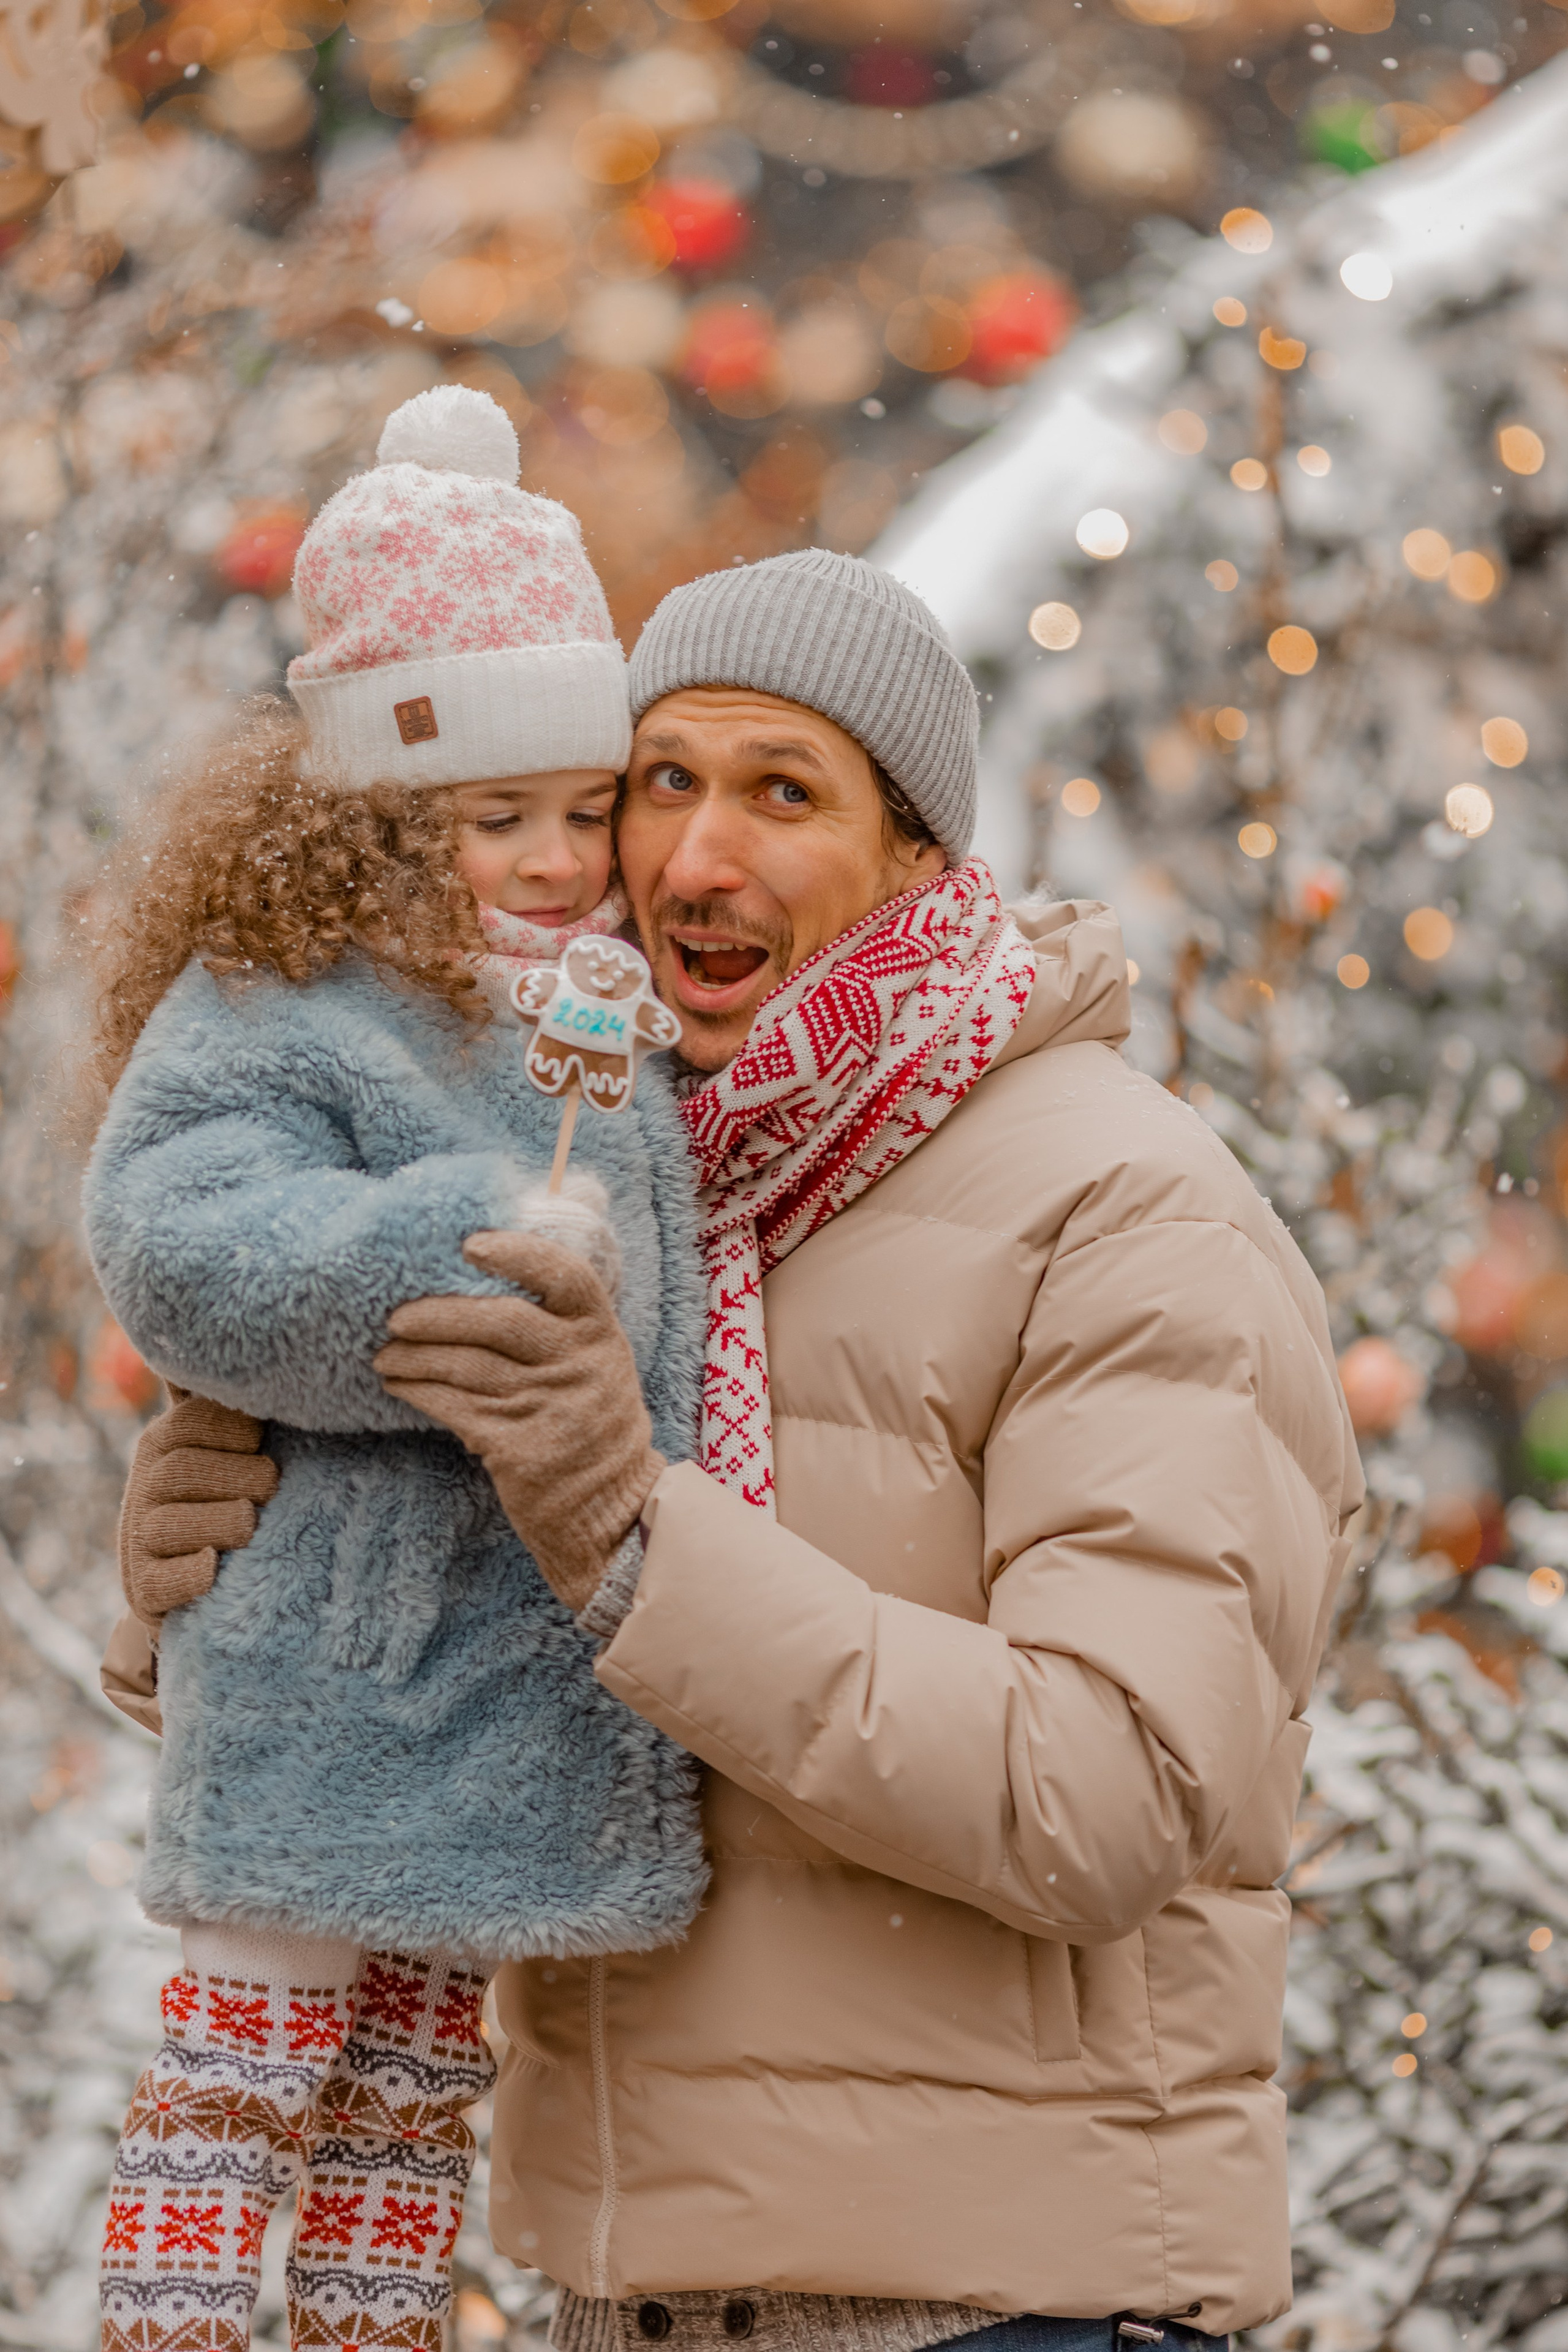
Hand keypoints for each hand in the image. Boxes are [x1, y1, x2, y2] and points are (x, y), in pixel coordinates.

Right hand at [119, 1389, 280, 1632]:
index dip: (232, 1428)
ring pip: (171, 1523)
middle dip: (236, 1475)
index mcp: (164, 1443)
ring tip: (249, 1523)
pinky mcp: (145, 1587)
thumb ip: (226, 1403)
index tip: (262, 1437)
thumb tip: (240, 1347)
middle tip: (271, 1484)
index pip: (190, 1421)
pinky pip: (162, 1580)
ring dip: (220, 1522)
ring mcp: (140, 1538)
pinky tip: (214, 1566)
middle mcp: (144, 1487)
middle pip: (183, 1470)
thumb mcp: (224, 1445)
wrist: (193, 1578)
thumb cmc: (224, 1495)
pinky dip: (191, 1574)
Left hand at [374, 1231, 663, 1614]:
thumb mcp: (597, 1365)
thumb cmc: (590, 1424)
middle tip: (397, 1317)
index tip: (471, 1244)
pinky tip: (398, 1386)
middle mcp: (578, 1366)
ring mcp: (549, 1407)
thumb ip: (558, 1326)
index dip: (518, 1253)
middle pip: (502, 1321)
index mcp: (600, 1334)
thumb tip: (478, 1281)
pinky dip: (418, 1393)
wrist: (609, 1511)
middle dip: (439, 1315)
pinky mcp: (518, 1449)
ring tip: (385, 1355)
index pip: (566, 1276)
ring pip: (466, 1367)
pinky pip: (454, 1408)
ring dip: (414, 1358)